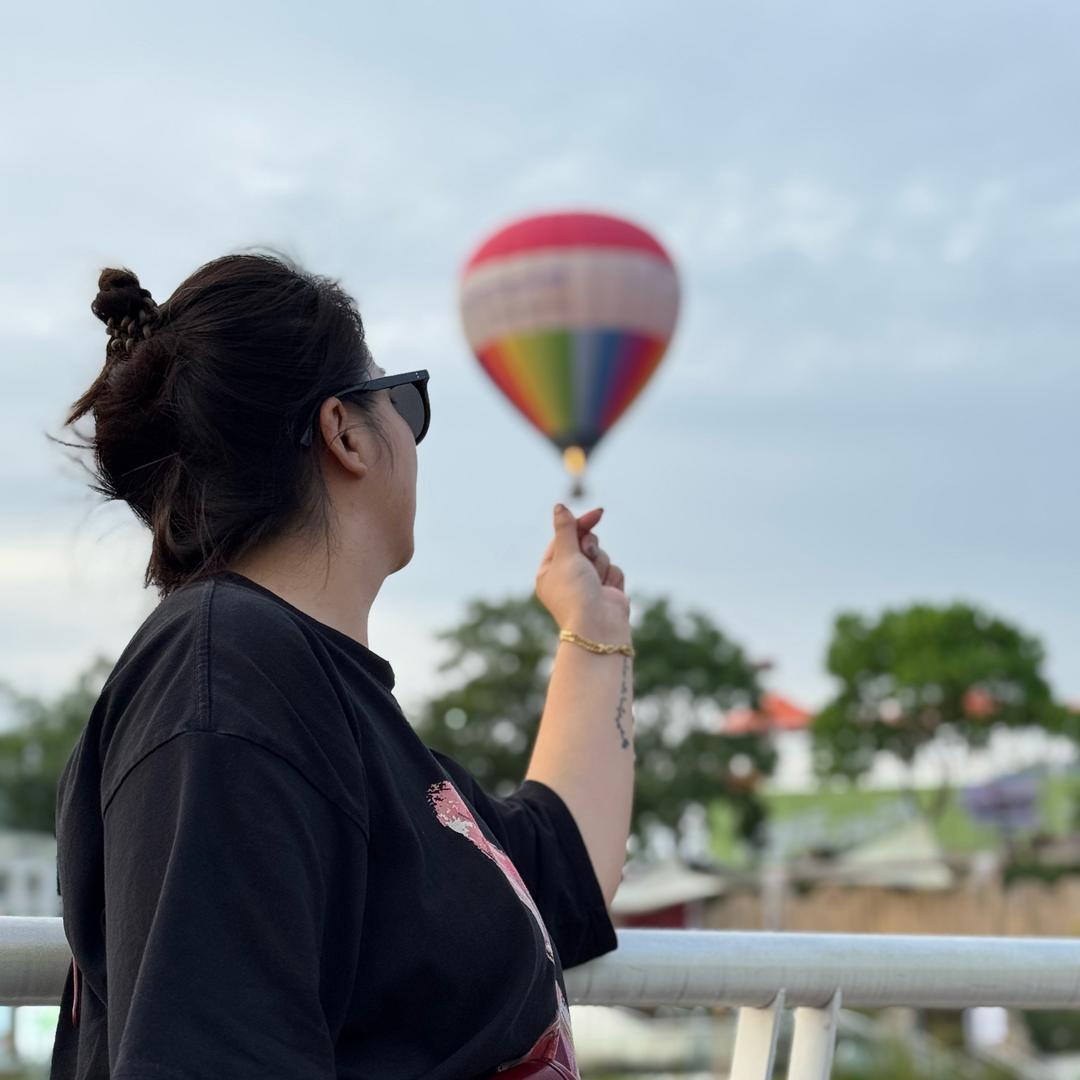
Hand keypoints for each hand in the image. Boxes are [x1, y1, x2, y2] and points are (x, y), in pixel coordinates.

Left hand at [534, 503, 630, 639]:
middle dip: (590, 548)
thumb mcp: (566, 555)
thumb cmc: (575, 592)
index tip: (598, 514)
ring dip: (600, 564)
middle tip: (587, 556)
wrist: (598, 626)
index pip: (564, 538)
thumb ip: (565, 529)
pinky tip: (607, 592)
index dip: (580, 524)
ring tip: (596, 582)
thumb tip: (560, 507)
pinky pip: (614, 570)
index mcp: (549, 571)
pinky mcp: (607, 591)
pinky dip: (612, 578)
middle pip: (585, 544)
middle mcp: (568, 578)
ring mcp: (588, 585)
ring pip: (602, 556)